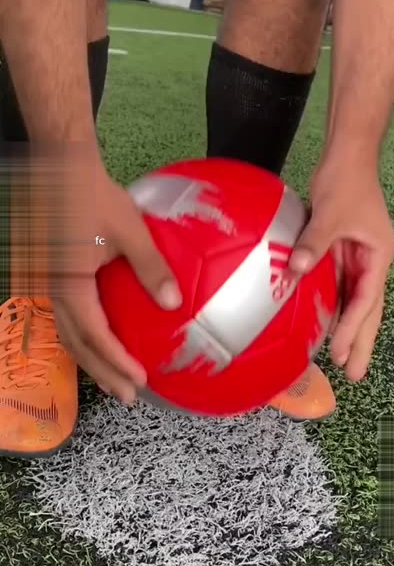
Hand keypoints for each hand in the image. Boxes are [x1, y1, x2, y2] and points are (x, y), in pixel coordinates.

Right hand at [48, 152, 181, 402]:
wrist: (60, 168)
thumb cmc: (95, 196)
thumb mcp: (130, 231)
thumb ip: (151, 269)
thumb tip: (173, 303)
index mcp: (71, 286)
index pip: (95, 336)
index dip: (116, 362)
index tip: (139, 381)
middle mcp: (54, 291)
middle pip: (76, 344)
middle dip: (102, 373)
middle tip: (126, 397)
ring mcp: (48, 284)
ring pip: (66, 333)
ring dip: (90, 359)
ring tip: (112, 379)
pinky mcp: (50, 275)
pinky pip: (64, 317)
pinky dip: (82, 336)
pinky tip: (98, 339)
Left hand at [289, 157, 393, 380]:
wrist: (347, 156)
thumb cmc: (345, 182)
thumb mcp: (329, 214)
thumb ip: (313, 244)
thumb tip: (294, 271)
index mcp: (378, 256)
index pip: (366, 300)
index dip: (354, 328)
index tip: (343, 353)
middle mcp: (373, 261)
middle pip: (369, 309)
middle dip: (362, 341)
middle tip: (355, 375)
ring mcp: (360, 257)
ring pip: (356, 300)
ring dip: (350, 328)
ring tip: (344, 360)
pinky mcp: (344, 251)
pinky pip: (340, 285)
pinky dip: (335, 306)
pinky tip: (326, 324)